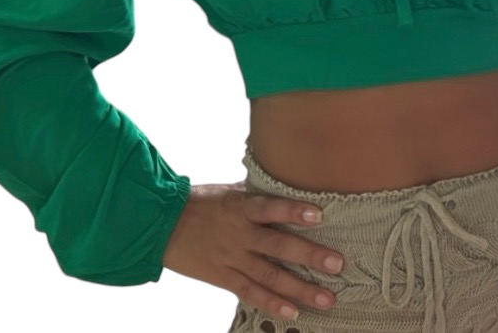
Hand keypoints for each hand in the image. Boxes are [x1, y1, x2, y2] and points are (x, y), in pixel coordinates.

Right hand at [162, 182, 342, 321]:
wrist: (161, 226)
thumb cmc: (199, 203)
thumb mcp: (229, 192)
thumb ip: (257, 195)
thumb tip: (288, 187)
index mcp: (240, 208)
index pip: (269, 208)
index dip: (293, 211)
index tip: (318, 214)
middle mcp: (238, 235)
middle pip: (277, 246)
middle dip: (309, 256)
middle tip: (336, 264)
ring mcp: (231, 258)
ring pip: (269, 276)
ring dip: (299, 288)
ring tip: (325, 298)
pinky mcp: (223, 277)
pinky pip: (250, 293)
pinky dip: (271, 303)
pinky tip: (292, 311)